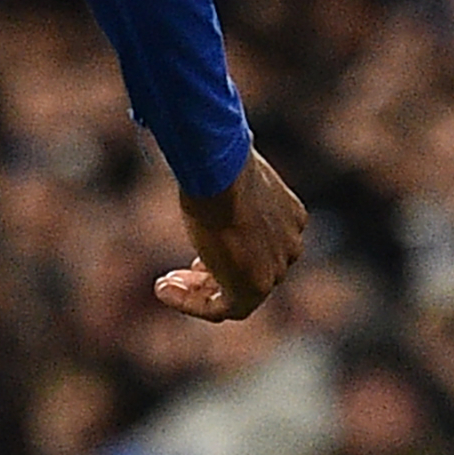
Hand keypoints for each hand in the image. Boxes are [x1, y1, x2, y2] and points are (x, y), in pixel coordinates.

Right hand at [156, 149, 305, 321]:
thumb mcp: (223, 169)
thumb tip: (196, 146)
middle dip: (215, 272)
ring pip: (239, 292)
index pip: (263, 242)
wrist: (222, 178)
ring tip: (166, 283)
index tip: (200, 251)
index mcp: (289, 216)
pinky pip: (225, 308)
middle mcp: (289, 245)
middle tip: (182, 271)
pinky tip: (164, 290)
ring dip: (200, 289)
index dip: (230, 248)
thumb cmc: (218, 164)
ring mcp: (275, 269)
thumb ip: (219, 174)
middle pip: (253, 268)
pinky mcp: (254, 287)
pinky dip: (193, 303)